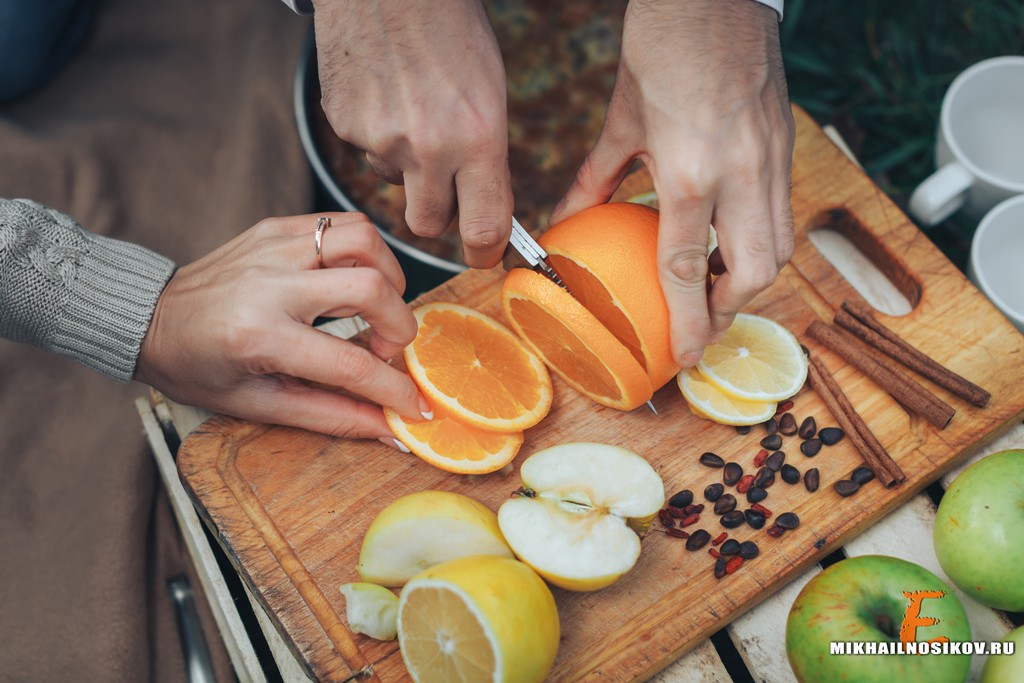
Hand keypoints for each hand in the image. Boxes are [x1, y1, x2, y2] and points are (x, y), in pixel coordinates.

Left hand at [135, 213, 426, 442]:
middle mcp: (270, 284)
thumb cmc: (198, 368)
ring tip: (378, 306)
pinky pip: (340, 224)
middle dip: (400, 325)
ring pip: (364, 239)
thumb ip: (331, 415)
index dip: (396, 389)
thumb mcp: (258, 405)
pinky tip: (352, 279)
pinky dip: (363, 251)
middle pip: (370, 288)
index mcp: (260, 337)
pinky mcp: (275, 227)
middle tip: (387, 348)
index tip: (418, 406)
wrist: (148, 318)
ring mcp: (273, 247)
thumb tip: (389, 429)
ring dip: (388, 275)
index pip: (351, 364)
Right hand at [311, 0, 512, 267]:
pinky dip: (376, 133)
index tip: (485, 256)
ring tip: (411, 107)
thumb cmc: (451, 29)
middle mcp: (427, 147)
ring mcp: (379, 138)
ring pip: (394, 182)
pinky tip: (385, 93)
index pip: (484, 228)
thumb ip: (486, 156)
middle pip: (428, 224)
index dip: (485, 253)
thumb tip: (482, 210)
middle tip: (443, 184)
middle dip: (437, 213)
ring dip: (405, 163)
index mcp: (478, 138)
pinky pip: (365, 151)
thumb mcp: (489, 93)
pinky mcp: (344, 124)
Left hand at [550, 0, 794, 366]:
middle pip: (754, 272)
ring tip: (716, 287)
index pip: (689, 268)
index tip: (683, 356)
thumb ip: (595, 181)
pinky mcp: (787, 146)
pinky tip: (731, 239)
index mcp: (690, 172)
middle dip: (730, 310)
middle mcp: (740, 175)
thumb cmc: (663, 48)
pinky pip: (783, 213)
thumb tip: (567, 222)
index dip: (688, 322)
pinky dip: (761, 240)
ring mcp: (771, 160)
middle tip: (702, 324)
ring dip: (751, 279)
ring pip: (781, 246)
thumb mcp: (620, 122)